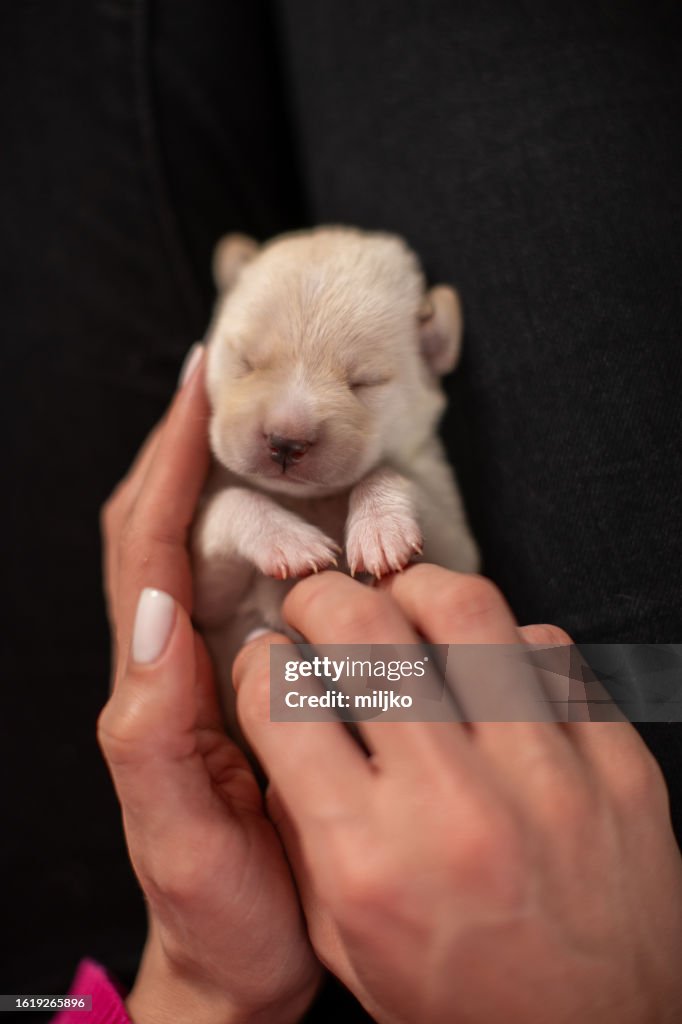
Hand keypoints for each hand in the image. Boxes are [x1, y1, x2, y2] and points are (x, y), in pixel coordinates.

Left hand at [98, 347, 319, 1023]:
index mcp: (150, 685)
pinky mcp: (250, 688)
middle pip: (159, 525)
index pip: (146, 545)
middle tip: (219, 378)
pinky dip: (269, 534)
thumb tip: (160, 611)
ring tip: (257, 422)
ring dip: (223, 477)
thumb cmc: (215, 908)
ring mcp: (210, 672)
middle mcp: (173, 663)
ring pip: (202, 548)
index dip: (170, 462)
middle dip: (184, 446)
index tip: (198, 388)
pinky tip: (307, 512)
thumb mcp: (174, 832)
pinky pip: (250, 592)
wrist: (243, 963)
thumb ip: (150, 728)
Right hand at [233, 566, 681, 1023]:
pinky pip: (550, 649)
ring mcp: (548, 778)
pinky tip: (487, 669)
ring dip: (412, 591)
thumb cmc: (456, 995)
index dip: (259, 660)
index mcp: (368, 861)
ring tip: (399, 605)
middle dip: (319, 597)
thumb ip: (301, 817)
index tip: (269, 657)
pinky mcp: (618, 764)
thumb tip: (284, 705)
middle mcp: (456, 807)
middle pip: (364, 630)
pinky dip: (503, 642)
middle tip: (317, 605)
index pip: (282, 702)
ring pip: (465, 610)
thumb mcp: (341, 933)